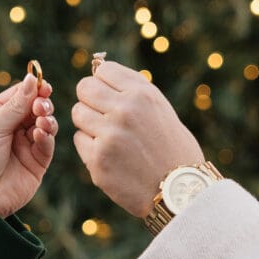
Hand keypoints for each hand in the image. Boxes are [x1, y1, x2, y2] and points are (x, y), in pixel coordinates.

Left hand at [0, 73, 57, 216]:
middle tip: (41, 106)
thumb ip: (15, 105)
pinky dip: (46, 137)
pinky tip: (39, 134)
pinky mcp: (36, 164)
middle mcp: (12, 129)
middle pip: (35, 108)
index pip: (19, 95)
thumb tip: (30, 78)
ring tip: (41, 120)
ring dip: (46, 120)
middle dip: (42, 104)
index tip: (43, 84)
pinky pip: (47, 146)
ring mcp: (25, 147)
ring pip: (45, 126)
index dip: (32, 88)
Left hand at [71, 61, 203, 215]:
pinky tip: (111, 155)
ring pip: (78, 113)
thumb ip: (131, 88)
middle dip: (90, 100)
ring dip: (89, 123)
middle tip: (103, 115)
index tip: (110, 96)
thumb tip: (98, 69)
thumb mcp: (159, 107)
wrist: (180, 189)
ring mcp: (109, 135)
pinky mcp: (98, 159)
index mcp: (142, 93)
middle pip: (84, 89)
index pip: (102, 70)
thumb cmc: (171, 146)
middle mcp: (124, 110)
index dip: (104, 83)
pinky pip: (79, 140)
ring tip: (110, 136)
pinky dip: (90, 147)